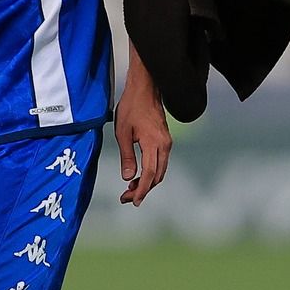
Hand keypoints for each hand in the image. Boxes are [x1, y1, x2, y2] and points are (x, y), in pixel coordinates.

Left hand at [115, 61, 171, 204]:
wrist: (145, 89)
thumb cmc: (132, 107)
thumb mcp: (123, 132)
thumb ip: (127, 156)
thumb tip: (128, 177)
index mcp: (154, 143)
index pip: (150, 174)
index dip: (142, 190)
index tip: (133, 200)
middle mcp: (165, 145)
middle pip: (157, 176)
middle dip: (143, 189)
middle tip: (126, 198)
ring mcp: (167, 143)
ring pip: (160, 171)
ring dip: (147, 182)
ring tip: (130, 189)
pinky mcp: (165, 140)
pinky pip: (160, 162)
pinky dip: (151, 172)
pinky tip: (139, 175)